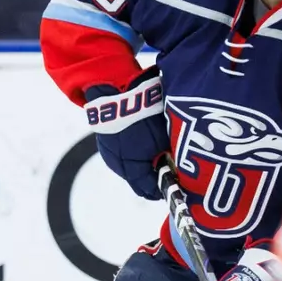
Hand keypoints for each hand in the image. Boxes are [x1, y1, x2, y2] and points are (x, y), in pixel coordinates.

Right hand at [85, 67, 169, 200]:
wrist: (114, 89)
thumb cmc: (143, 114)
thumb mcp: (161, 138)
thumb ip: (167, 158)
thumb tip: (176, 169)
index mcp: (132, 168)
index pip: (149, 191)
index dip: (163, 188)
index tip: (176, 183)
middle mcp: (118, 166)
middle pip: (138, 182)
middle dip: (153, 177)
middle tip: (169, 169)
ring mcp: (109, 154)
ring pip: (129, 169)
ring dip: (143, 165)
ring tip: (157, 153)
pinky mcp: (105, 143)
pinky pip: (121, 156)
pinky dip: (133, 154)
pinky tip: (142, 142)